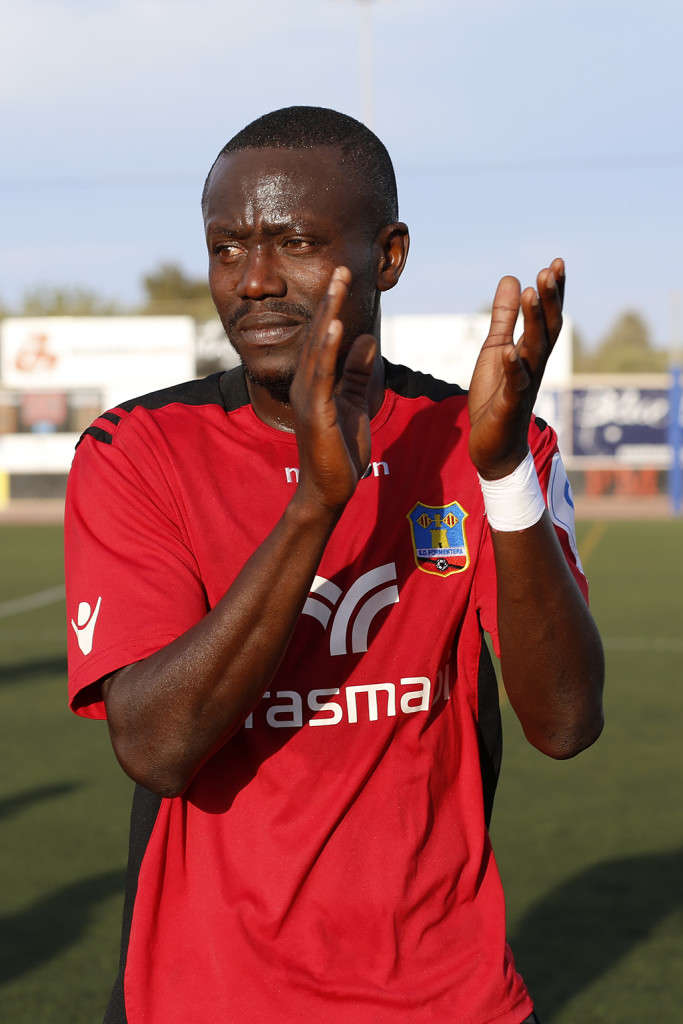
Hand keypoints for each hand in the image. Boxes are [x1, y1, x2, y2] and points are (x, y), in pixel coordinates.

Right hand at [289, 266, 377, 513]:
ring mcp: (310, 398)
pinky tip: (335, 327)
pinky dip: (328, 350)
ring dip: (329, 315)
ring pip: (318, 349)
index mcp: (318, 381)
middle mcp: (308, 384)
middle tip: (340, 268)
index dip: (333, 305)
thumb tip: (369, 339)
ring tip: (337, 285)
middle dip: (330, 300)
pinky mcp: (316, 414)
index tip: (343, 276)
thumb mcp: (356, 403)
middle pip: (319, 334)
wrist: (329, 490)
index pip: (325, 336)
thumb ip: (358, 372)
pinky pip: (322, 376)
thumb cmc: (339, 450)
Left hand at [468, 258, 564, 479]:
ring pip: (534, 351)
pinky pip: (514, 385)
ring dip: (534, 322)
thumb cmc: (496, 397)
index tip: (556, 263)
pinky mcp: (509, 406)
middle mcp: (533, 366)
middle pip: (547, 329)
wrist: (493, 446)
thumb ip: (504, 317)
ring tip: (531, 293)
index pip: (547, 317)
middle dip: (550, 300)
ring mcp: (523, 385)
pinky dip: (512, 368)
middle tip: (549, 270)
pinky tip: (509, 351)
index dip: (553, 292)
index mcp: (531, 352)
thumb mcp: (496, 349)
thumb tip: (512, 279)